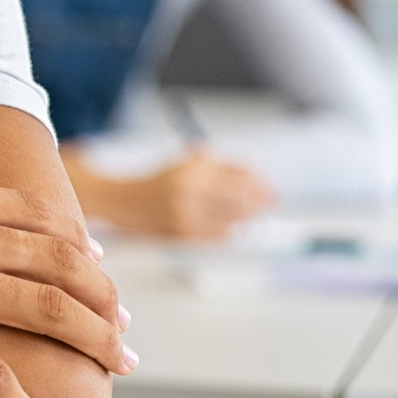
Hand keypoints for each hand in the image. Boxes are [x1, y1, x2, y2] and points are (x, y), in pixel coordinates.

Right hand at [78, 149, 274, 240]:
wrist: (125, 202)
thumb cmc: (161, 181)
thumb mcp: (187, 162)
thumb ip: (220, 167)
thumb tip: (259, 181)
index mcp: (192, 169)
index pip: (239, 176)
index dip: (258, 181)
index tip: (267, 183)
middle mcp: (190, 191)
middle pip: (240, 198)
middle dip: (259, 199)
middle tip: (271, 199)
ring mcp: (187, 215)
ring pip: (234, 219)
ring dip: (248, 216)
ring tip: (253, 212)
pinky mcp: (184, 234)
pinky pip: (221, 235)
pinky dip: (232, 230)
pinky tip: (235, 226)